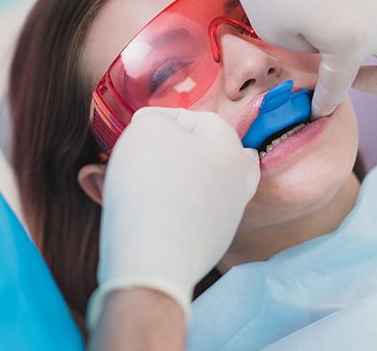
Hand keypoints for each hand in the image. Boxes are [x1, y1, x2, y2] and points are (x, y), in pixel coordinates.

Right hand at [87, 107, 258, 328]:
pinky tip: (153, 207)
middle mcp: (238, 182)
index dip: (165, 118)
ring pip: (205, 184)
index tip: (138, 128)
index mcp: (231, 149)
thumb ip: (155, 118)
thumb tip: (156, 127)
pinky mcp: (211, 243)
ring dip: (179, 176)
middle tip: (153, 151)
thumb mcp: (148, 129)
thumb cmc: (152, 185)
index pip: (199, 119)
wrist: (152, 259)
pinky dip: (176, 205)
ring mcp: (228, 216)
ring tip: (147, 178)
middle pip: (212, 153)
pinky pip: (193, 213)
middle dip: (182, 148)